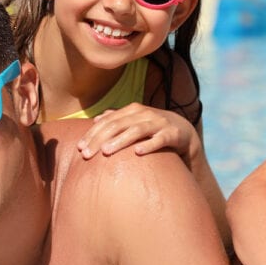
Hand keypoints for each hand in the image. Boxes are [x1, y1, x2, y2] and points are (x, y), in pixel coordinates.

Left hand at [77, 104, 196, 160]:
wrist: (185, 133)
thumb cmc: (154, 130)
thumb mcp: (136, 123)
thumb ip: (118, 120)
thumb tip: (97, 120)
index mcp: (133, 110)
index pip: (107, 121)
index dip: (92, 134)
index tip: (80, 148)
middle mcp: (145, 114)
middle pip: (118, 125)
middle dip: (100, 139)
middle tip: (87, 154)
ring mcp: (160, 123)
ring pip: (137, 130)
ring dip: (120, 141)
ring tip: (106, 152)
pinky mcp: (174, 134)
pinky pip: (160, 139)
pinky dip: (149, 145)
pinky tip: (138, 152)